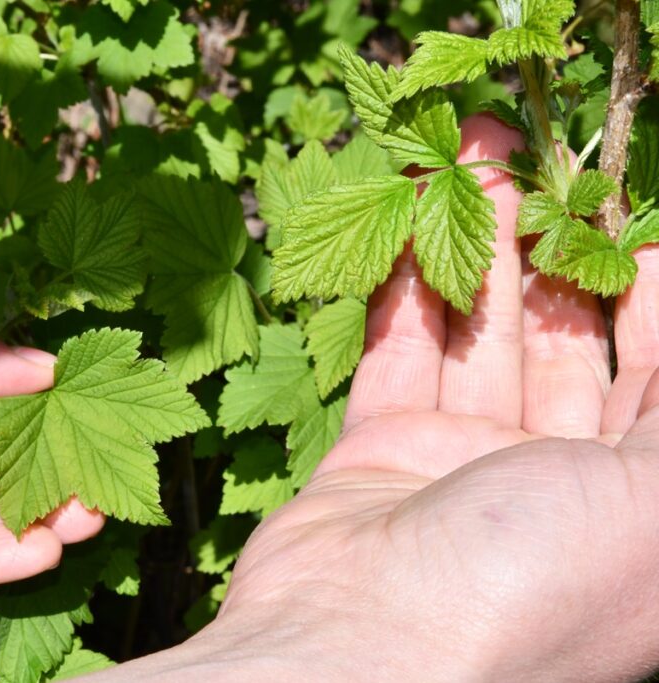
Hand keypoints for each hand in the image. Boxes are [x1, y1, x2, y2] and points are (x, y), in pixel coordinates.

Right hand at [95, 115, 658, 681]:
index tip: (629, 212)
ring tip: (472, 158)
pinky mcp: (380, 454)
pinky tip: (404, 228)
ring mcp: (461, 468)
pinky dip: (402, 294)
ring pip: (479, 338)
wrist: (359, 654)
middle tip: (541, 163)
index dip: (653, 291)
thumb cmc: (535, 584)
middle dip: (556, 251)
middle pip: (566, 344)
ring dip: (475, 251)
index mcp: (640, 509)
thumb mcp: (658, 501)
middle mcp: (556, 486)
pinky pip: (399, 357)